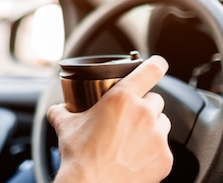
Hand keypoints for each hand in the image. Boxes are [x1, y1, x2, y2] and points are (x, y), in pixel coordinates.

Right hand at [48, 55, 172, 182]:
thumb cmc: (80, 156)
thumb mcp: (64, 125)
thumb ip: (62, 111)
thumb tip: (58, 109)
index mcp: (122, 98)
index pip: (150, 71)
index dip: (156, 64)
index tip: (158, 63)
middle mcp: (144, 114)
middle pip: (155, 99)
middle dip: (144, 105)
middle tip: (128, 117)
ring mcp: (157, 137)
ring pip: (162, 123)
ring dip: (151, 126)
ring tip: (133, 138)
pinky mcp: (164, 159)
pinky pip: (164, 148)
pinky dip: (153, 151)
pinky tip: (135, 157)